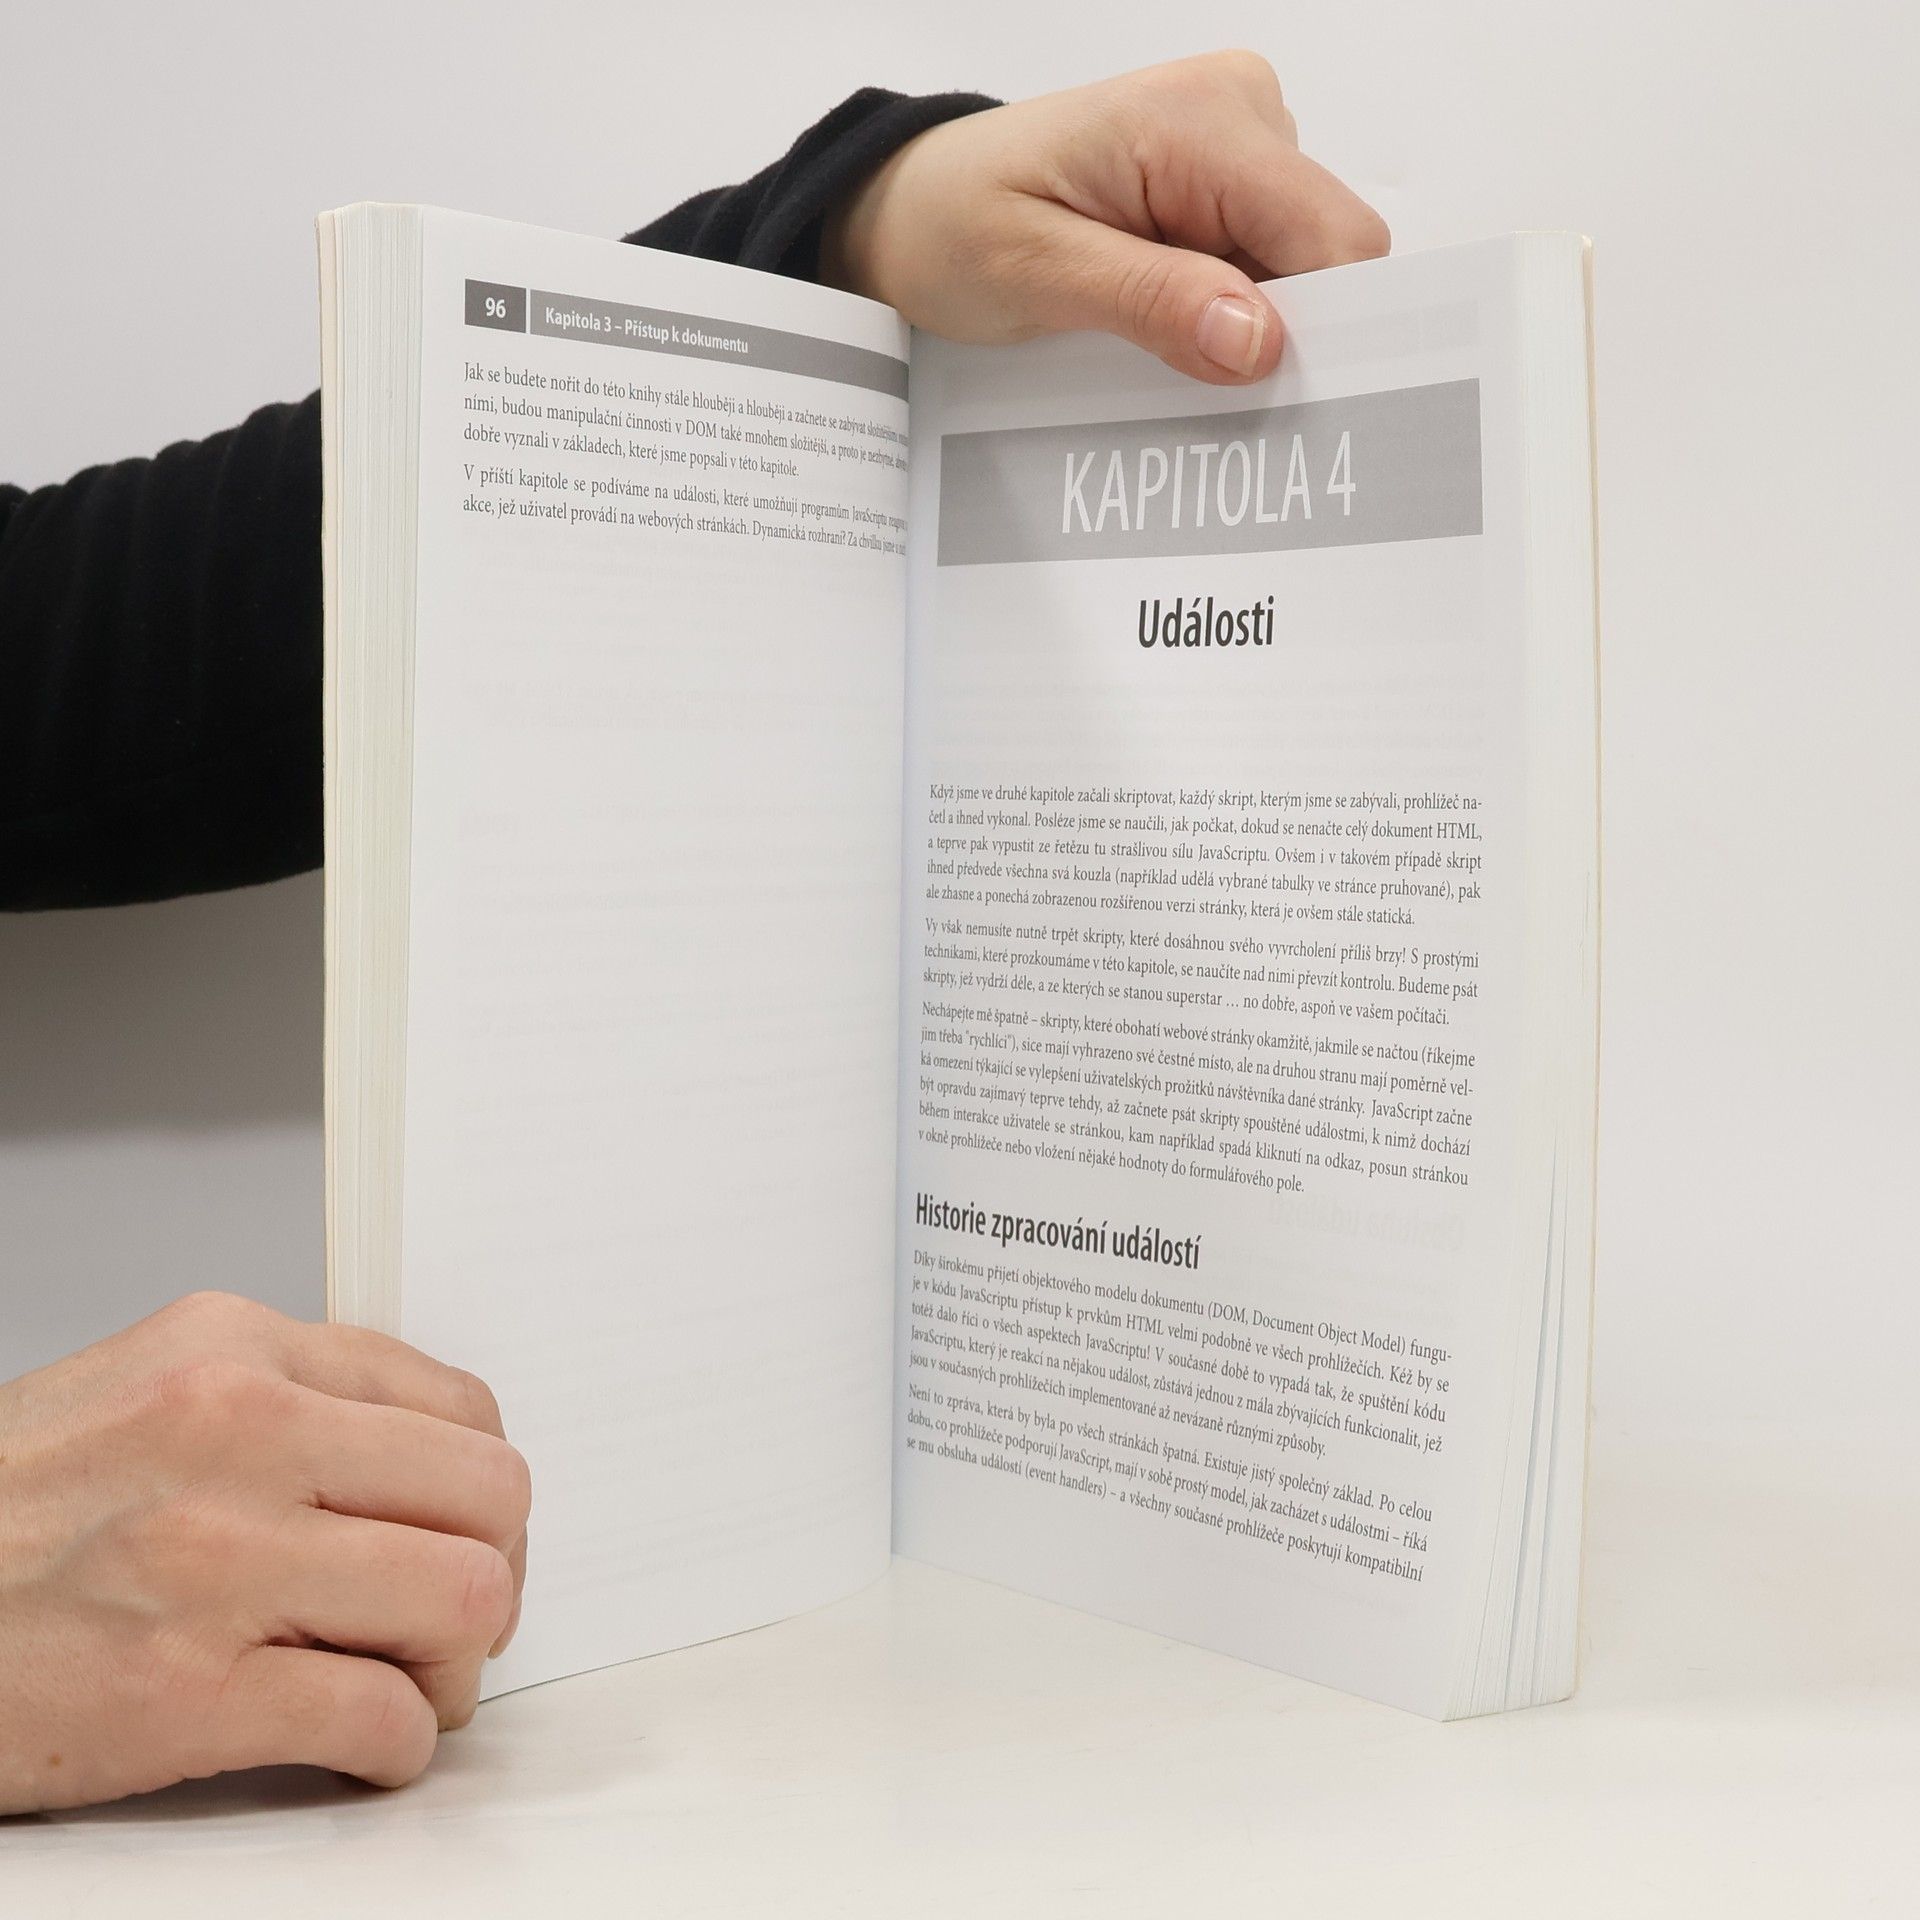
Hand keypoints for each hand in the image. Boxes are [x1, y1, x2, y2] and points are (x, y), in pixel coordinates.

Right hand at [0, 1291, 529, 1811]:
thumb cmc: (13, 1511)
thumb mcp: (152, 1390)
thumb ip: (294, 1400)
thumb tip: (435, 1461)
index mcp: (237, 1350)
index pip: (461, 1408)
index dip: (483, 1490)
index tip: (464, 1534)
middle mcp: (238, 1434)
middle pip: (489, 1497)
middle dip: (495, 1570)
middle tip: (452, 1614)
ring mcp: (213, 1562)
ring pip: (463, 1601)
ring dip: (460, 1663)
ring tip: (412, 1678)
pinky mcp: (183, 1694)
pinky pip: (380, 1721)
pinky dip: (397, 1747)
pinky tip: (361, 1742)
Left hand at [824, 51, 1389, 383]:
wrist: (911, 205)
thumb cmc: (952, 221)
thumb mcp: (1034, 273)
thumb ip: (1152, 302)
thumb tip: (1258, 340)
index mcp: (1201, 118)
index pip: (1333, 235)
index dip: (1328, 327)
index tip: (1286, 402)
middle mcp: (1238, 114)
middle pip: (1327, 257)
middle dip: (1282, 337)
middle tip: (1204, 398)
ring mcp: (1237, 149)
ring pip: (1299, 273)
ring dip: (1247, 335)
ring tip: (1157, 356)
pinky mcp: (1223, 189)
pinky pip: (1262, 270)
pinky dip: (1227, 321)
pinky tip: (1167, 339)